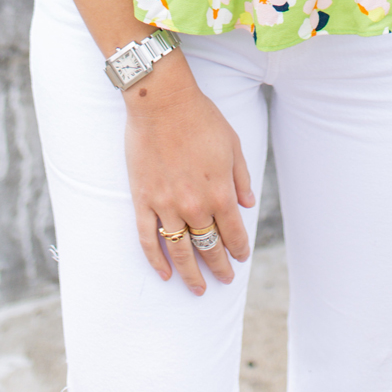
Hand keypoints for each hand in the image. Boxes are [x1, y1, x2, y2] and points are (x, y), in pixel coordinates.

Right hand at [124, 54, 254, 295]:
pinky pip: (148, 239)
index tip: (240, 258)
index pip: (233, 233)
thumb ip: (241, 178)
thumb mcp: (232, 144)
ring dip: (191, 274)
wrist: (161, 101)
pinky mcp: (144, 201)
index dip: (238, 249)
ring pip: (180, 250)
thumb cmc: (200, 118)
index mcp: (220, 192)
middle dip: (219, 266)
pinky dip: (156, 260)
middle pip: (209, 247)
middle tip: (224, 279)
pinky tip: (165, 273)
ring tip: (198, 289)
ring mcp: (166, 206)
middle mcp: (195, 205)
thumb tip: (248, 205)